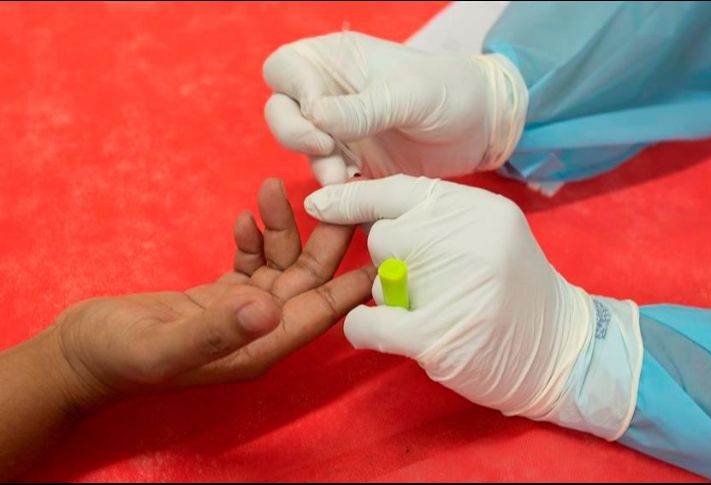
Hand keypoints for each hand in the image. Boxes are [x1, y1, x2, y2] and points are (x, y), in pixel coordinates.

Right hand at [50, 178, 374, 408]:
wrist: (78, 354)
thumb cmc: (119, 356)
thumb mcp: (165, 344)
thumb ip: (218, 329)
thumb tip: (270, 309)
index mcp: (259, 346)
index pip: (321, 313)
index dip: (354, 283)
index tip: (386, 248)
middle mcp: (259, 329)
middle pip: (308, 280)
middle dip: (326, 236)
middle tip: (340, 190)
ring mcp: (240, 311)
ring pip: (280, 264)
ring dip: (279, 226)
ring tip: (271, 186)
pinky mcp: (219, 297)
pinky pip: (251, 262)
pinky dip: (253, 238)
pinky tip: (245, 217)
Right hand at [263, 32, 527, 184]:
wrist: (482, 126)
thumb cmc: (450, 91)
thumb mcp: (408, 95)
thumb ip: (361, 108)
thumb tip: (313, 115)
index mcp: (336, 61)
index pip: (285, 69)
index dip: (293, 93)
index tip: (321, 116)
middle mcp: (330, 94)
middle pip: (282, 112)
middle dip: (295, 134)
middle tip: (326, 150)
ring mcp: (340, 130)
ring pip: (303, 149)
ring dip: (317, 165)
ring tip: (344, 176)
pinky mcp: (354, 162)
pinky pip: (329, 176)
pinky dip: (335, 186)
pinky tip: (355, 189)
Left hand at [303, 175, 641, 439]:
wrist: (562, 352)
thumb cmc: (517, 291)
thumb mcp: (490, 235)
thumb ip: (440, 219)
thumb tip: (369, 210)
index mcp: (479, 209)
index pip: (404, 189)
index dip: (355, 196)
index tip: (319, 202)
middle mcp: (470, 237)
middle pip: (385, 234)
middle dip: (390, 258)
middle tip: (422, 280)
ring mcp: (456, 287)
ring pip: (381, 278)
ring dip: (391, 296)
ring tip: (432, 309)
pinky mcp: (437, 336)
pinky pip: (370, 322)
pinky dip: (364, 327)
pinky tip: (377, 329)